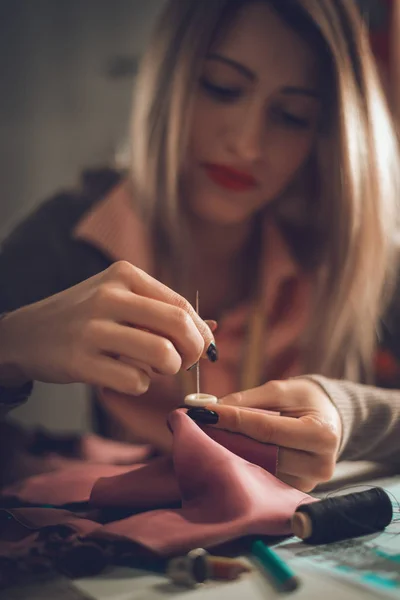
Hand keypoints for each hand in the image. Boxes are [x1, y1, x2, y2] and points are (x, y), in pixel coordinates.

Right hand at [0, 261, 215, 393]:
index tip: (204, 349)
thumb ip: (164, 311)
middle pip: (178, 326)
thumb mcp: (121, 299)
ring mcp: (93, 329)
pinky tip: (123, 375)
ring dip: (168, 370)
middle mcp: (109, 296)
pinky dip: (140, 384)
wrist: (27, 334)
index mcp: (124, 275)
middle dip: (194, 351)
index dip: (202, 333)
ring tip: (154, 368)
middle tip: (186, 362)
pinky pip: (136, 381)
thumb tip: (214, 329)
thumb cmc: (84, 317)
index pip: (182, 306)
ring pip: (162, 355)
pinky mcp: (81, 361)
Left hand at [205, 378, 340, 491]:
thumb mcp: (281, 390)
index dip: (233, 420)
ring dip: (231, 454)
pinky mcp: (294, 493)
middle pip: (261, 454)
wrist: (329, 420)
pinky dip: (242, 464)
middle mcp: (318, 465)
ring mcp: (307, 484)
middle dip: (227, 439)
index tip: (205, 412)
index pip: (266, 430)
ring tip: (210, 436)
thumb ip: (247, 400)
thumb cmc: (306, 401)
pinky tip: (227, 451)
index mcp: (321, 434)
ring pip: (258, 470)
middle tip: (200, 425)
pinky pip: (261, 479)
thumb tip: (211, 409)